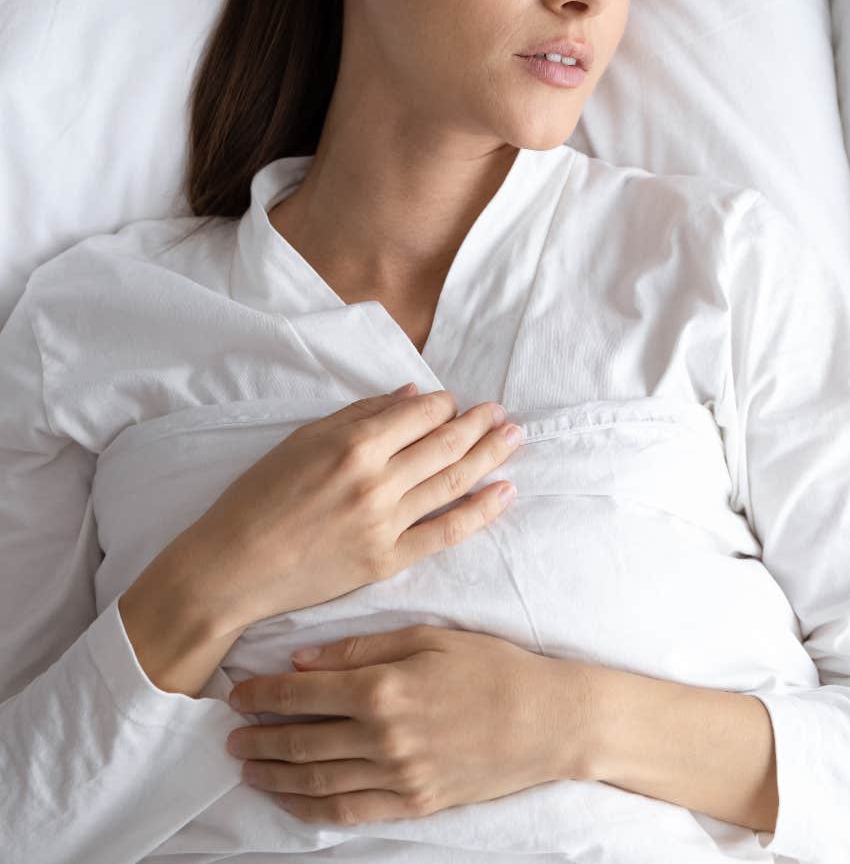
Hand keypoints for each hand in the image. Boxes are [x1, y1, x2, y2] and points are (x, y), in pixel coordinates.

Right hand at [190, 386, 523, 631]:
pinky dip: (480, 511)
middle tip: (503, 413)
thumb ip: (360, 414)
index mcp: (353, 444)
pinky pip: (446, 533)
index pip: (419, 415)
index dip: (444, 405)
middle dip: (479, 425)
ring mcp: (385, 523)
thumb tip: (411, 395)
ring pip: (453, 483)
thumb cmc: (258, 496)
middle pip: (445, 446)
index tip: (457, 402)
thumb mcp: (303, 440)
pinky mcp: (387, 561)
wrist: (235, 566)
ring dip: (490, 457)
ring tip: (515, 438)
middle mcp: (376, 481)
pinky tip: (505, 492)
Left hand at [225, 624, 596, 824]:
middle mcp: (383, 736)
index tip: (235, 692)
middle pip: (301, 740)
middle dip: (258, 736)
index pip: (303, 693)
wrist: (546, 720)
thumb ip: (361, 648)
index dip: (262, 694)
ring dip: (274, 774)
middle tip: (228, 732)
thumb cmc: (490, 666)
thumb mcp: (428, 636)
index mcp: (384, 686)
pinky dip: (310, 809)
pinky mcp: (414, 803)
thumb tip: (303, 658)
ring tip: (246, 765)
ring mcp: (398, 776)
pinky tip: (289, 800)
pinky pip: (349, 812)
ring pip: (316, 780)